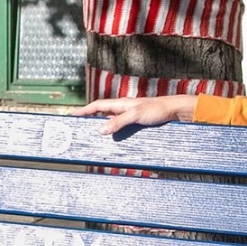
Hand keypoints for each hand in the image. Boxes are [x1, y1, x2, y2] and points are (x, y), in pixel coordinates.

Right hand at [74, 95, 197, 135]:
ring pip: (110, 122)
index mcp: (120, 104)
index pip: (97, 106)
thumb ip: (118, 122)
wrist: (174, 110)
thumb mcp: (136, 115)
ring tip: (92, 138)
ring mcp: (128, 116)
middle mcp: (122, 109)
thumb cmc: (156, 109)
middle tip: (78, 129)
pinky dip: (113, 133)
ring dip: (102, 128)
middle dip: (89, 120)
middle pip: (101, 114)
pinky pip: (120, 128)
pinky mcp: (135, 122)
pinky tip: (113, 141)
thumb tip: (100, 130)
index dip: (84, 111)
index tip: (72, 116)